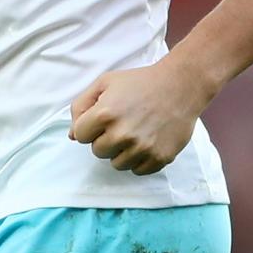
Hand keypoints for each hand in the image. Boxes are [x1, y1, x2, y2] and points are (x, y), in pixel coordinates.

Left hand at [69, 58, 216, 174]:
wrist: (180, 85)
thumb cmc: (140, 82)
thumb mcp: (105, 83)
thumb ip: (81, 106)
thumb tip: (72, 136)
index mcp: (105, 115)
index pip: (80, 136)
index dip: (89, 127)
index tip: (103, 118)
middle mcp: (122, 134)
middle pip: (98, 152)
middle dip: (105, 139)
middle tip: (122, 123)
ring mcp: (142, 148)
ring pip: (117, 164)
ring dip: (122, 152)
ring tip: (135, 133)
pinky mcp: (159, 158)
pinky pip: (138, 171)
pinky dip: (140, 160)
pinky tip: (147, 141)